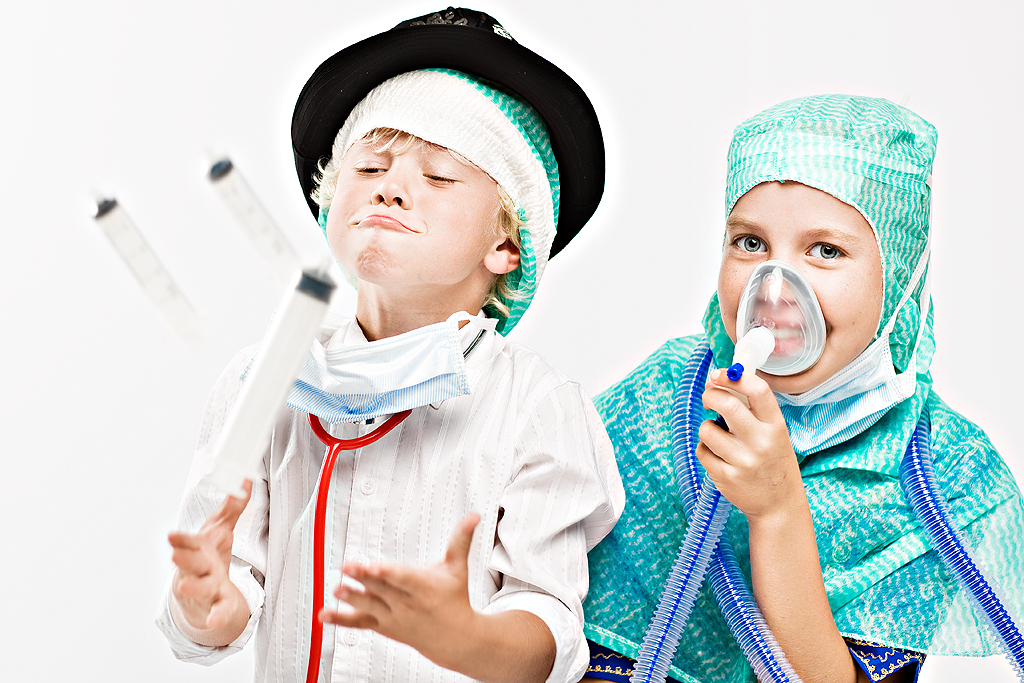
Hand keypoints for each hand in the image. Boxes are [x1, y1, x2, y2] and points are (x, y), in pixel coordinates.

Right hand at [168, 479, 251, 642]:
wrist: (203, 592)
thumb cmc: (208, 556)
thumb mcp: (220, 528)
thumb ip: (233, 505)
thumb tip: (245, 478)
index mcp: (198, 549)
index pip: (187, 542)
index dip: (180, 540)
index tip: (171, 536)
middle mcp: (199, 569)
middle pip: (191, 563)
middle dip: (183, 559)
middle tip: (174, 555)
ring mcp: (206, 588)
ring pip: (200, 587)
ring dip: (193, 586)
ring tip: (186, 586)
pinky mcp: (217, 604)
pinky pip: (218, 611)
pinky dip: (216, 616)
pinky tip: (215, 620)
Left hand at [320, 513, 481, 670]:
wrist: (456, 639)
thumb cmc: (455, 600)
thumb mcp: (458, 568)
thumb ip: (460, 540)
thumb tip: (474, 516)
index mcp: (425, 587)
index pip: (403, 578)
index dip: (388, 573)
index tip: (373, 566)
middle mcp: (408, 604)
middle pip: (382, 589)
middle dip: (364, 579)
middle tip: (347, 568)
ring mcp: (394, 617)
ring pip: (369, 607)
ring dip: (351, 598)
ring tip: (337, 589)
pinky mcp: (383, 626)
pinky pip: (360, 624)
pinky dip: (341, 620)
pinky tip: (325, 614)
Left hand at [697, 368, 804, 520]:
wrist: (779, 504)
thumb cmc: (772, 461)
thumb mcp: (772, 432)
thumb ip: (750, 409)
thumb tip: (715, 382)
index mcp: (776, 426)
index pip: (758, 390)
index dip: (734, 377)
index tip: (719, 374)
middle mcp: (761, 442)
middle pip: (727, 404)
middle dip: (711, 396)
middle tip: (709, 398)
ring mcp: (743, 461)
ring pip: (707, 429)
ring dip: (706, 428)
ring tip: (718, 436)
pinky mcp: (726, 477)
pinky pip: (702, 451)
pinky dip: (705, 449)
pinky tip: (718, 456)